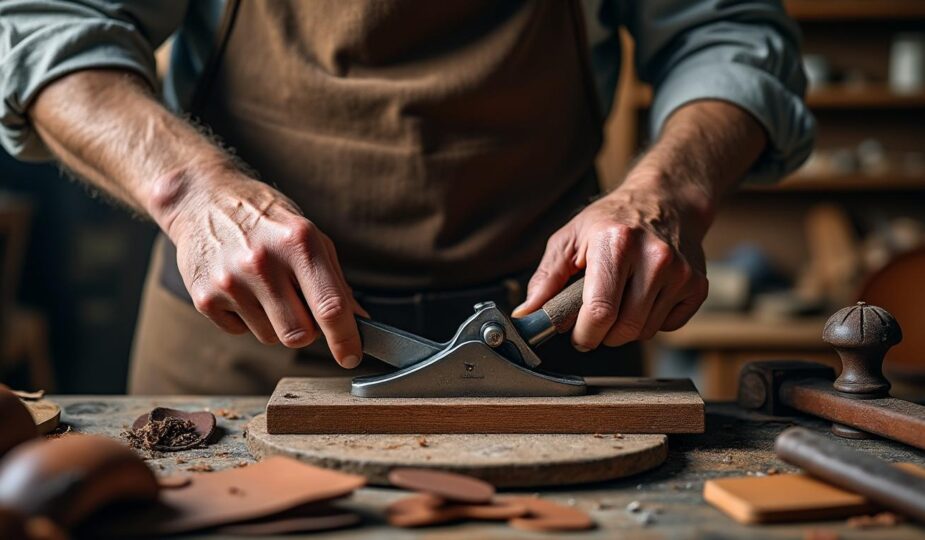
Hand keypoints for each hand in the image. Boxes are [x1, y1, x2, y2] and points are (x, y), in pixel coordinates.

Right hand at [150, 164, 366, 367]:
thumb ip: (335, 280)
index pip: (330, 306)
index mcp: (298, 242)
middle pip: (299, 334)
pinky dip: (246, 319)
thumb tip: (359, 321)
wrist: (204, 200)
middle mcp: (262, 261)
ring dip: (275, 323)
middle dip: (307, 330)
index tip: (351, 356)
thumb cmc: (266, 219)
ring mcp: (230, 281)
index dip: (345, 338)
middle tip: (300, 306)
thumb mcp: (309, 235)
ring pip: (270, 337)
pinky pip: (240, 332)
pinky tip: (242, 289)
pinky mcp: (205, 297)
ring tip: (265, 288)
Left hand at [512, 172, 710, 349]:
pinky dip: (651, 321)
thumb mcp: (570, 239)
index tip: (577, 336)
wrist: (665, 201)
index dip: (584, 334)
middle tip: (594, 321)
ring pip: (645, 332)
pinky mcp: (697, 285)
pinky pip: (668, 326)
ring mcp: (680, 273)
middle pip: (625, 328)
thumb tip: (526, 314)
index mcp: (616, 243)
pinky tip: (644, 297)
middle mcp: (654, 257)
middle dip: (602, 335)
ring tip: (619, 300)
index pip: (600, 311)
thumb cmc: (612, 220)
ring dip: (626, 328)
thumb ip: (546, 279)